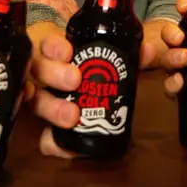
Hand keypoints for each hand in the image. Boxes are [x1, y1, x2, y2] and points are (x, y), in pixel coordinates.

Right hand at [35, 21, 159, 158]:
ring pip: (36, 102)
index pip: (47, 45)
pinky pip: (43, 139)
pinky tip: (54, 142)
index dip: (54, 47)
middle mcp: (45, 77)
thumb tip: (150, 51)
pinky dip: (48, 141)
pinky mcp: (48, 131)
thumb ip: (129, 56)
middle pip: (38, 72)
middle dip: (54, 74)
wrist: (88, 103)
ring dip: (52, 108)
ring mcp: (43, 102)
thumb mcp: (112, 62)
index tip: (68, 51)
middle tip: (75, 80)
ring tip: (72, 116)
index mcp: (57, 55)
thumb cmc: (97, 74)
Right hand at [161, 0, 186, 98]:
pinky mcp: (182, 91)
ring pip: (169, 59)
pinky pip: (170, 88)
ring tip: (184, 59)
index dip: (184, 6)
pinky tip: (179, 84)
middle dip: (173, 33)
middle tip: (181, 37)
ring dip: (172, 57)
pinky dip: (171, 86)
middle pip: (174, 35)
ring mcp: (183, 69)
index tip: (184, 6)